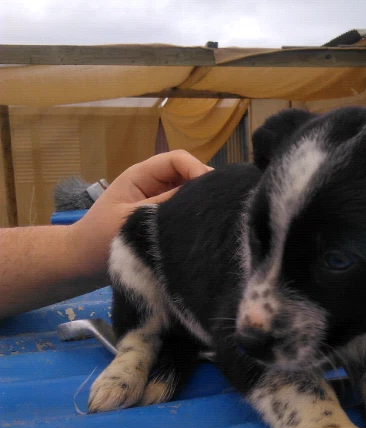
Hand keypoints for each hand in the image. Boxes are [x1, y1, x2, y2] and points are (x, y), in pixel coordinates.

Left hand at [72, 151, 211, 282]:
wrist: (81, 267)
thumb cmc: (99, 240)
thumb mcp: (132, 220)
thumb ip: (166, 204)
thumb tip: (202, 193)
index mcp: (141, 175)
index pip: (178, 160)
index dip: (197, 170)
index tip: (212, 193)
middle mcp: (153, 184)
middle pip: (187, 174)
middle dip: (204, 188)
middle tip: (222, 209)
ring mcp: (158, 202)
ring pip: (189, 194)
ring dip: (200, 205)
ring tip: (215, 221)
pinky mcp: (162, 220)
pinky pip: (184, 212)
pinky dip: (194, 219)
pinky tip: (204, 231)